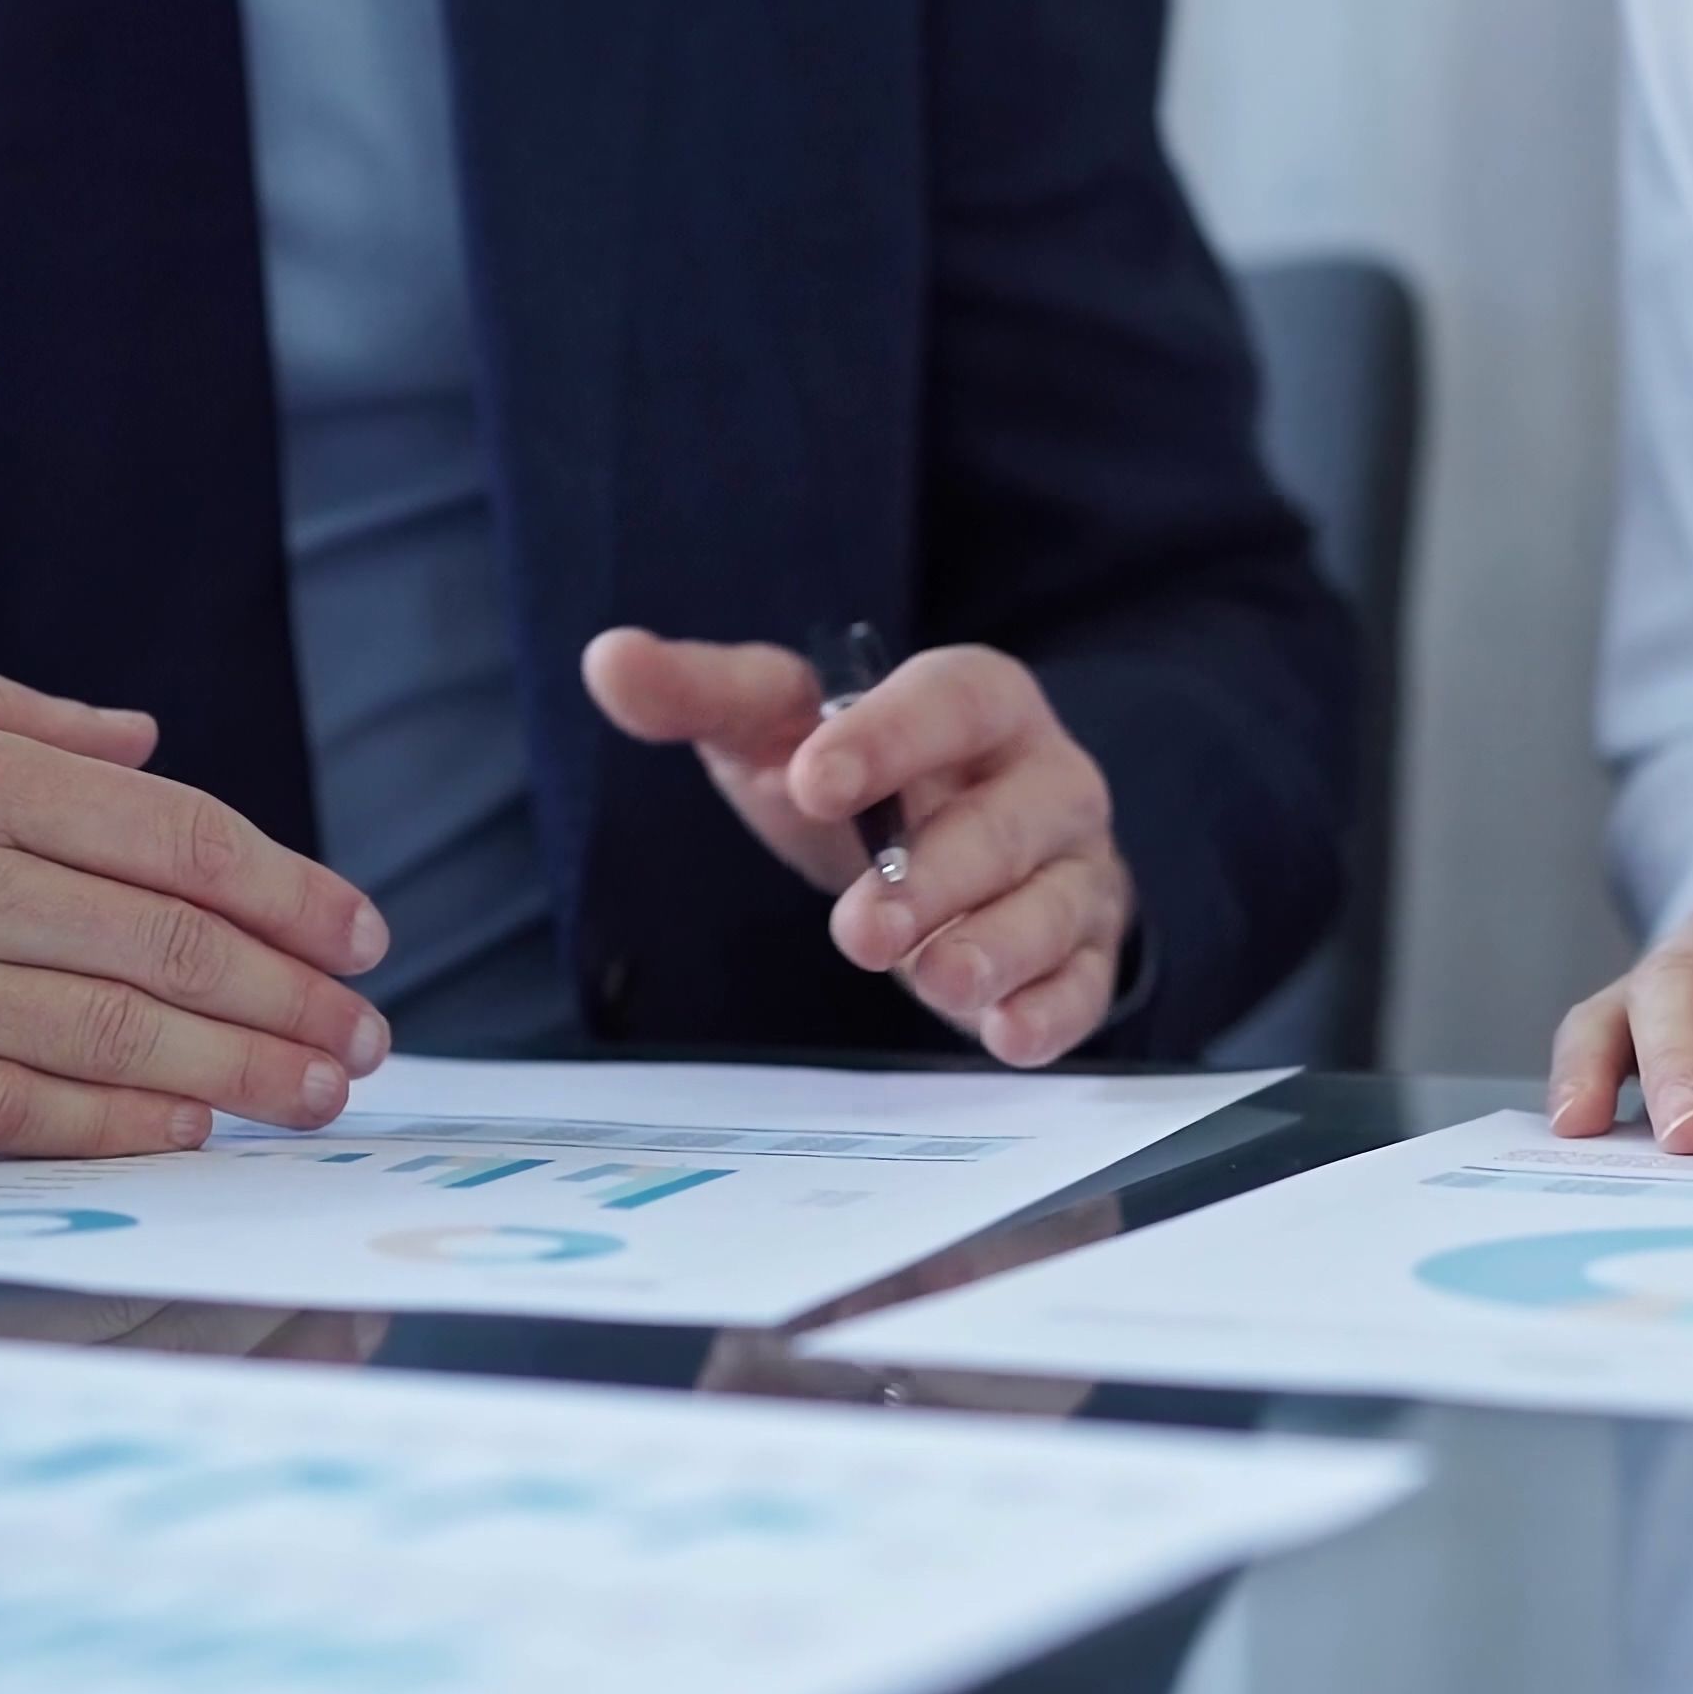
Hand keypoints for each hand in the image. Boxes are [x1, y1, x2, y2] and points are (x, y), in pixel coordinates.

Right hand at [0, 619, 392, 1155]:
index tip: (360, 929)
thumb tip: (143, 742)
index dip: (286, 888)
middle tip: (369, 1031)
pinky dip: (105, 1128)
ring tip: (318, 1091)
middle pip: (163, 942)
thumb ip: (0, 708)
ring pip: (104, 1035)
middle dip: (292, 992)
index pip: (169, 834)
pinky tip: (184, 1134)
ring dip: (236, 1070)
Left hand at [581, 629, 1133, 1064]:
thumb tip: (608, 659)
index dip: (889, 739)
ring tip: (935, 981)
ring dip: (998, 947)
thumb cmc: (871, 781)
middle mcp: (1046, 779)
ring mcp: (1075, 868)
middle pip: (1008, 820)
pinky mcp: (1084, 950)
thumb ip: (707, 694)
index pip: (951, 702)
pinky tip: (1006, 1034)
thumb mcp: (784, 729)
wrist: (962, 847)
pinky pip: (1084, 980)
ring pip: (1054, 904)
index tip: (814, 783)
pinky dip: (1052, 1011)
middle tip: (859, 929)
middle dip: (938, 876)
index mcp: (979, 702)